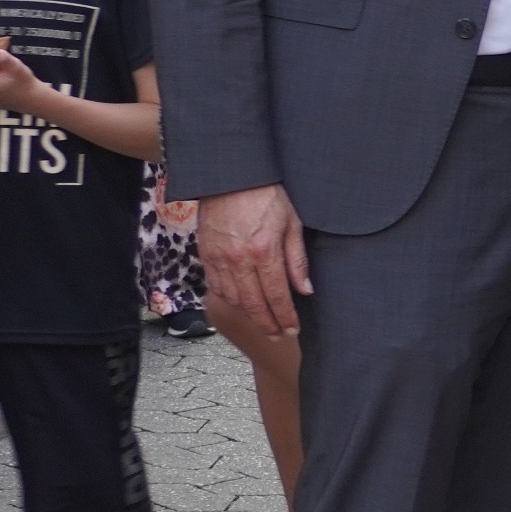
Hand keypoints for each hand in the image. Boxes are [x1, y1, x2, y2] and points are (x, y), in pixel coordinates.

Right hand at [200, 184, 311, 337]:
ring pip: (234, 299)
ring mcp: (219, 259)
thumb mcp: (292, 223)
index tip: (292, 330)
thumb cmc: (266, 195)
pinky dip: (230, 299)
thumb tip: (305, 289)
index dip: (285, 318)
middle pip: (254, 305)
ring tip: (263, 322)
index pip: (278, 296)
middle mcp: (239, 260)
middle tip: (278, 335)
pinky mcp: (206, 254)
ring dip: (249, 315)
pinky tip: (241, 302)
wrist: (231, 175)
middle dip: (268, 325)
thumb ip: (297, 260)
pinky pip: (216, 286)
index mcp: (265, 252)